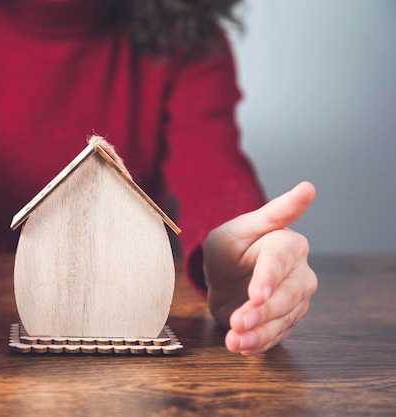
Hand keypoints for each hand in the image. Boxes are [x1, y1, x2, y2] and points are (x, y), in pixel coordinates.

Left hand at [204, 181, 316, 354]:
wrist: (223, 275)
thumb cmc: (231, 247)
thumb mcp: (238, 228)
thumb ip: (272, 213)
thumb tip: (309, 188)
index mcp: (287, 244)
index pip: (281, 261)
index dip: (269, 278)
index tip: (256, 295)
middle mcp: (299, 273)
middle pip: (287, 296)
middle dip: (261, 312)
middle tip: (237, 322)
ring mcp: (295, 300)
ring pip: (283, 320)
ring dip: (258, 333)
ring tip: (234, 341)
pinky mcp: (286, 321)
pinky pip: (276, 336)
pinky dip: (258, 343)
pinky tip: (242, 346)